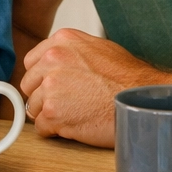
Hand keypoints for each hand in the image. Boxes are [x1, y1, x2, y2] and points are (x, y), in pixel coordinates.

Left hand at [19, 28, 159, 147]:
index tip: (55, 86)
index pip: (32, 62)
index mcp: (62, 41)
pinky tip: (74, 126)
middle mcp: (52, 60)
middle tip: (66, 103)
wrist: (142, 99)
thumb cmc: (128, 78)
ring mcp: (50, 87)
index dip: (42, 78)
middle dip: (43, 96)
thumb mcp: (99, 48)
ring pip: (33, 107)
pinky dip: (54, 131)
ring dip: (49, 115)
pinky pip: (41, 127)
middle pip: (29, 85)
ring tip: (75, 114)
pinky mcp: (53, 113)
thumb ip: (71, 52)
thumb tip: (55, 63)